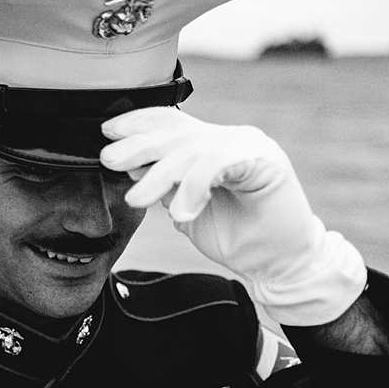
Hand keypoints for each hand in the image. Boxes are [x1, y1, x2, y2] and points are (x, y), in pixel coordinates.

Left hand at [99, 107, 365, 325]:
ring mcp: (250, 147)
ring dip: (160, 175)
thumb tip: (131, 167)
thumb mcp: (187, 209)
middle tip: (110, 159)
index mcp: (213, 144)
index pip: (172, 122)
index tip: (108, 132)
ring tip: (137, 199)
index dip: (138, 123)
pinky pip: (218, 164)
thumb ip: (165, 187)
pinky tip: (180, 211)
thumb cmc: (237, 239)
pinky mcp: (265, 162)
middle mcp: (231, 139)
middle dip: (139, 145)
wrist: (280, 265)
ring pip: (193, 149)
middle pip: (177, 132)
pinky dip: (193, 187)